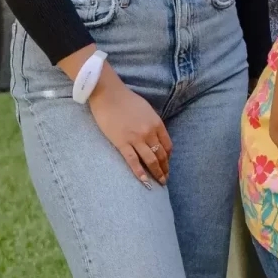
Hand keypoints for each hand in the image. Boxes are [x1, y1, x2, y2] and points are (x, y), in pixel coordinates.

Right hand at [87, 65, 171, 185]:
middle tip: (165, 178)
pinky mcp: (122, 143)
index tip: (167, 164)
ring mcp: (136, 138)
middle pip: (161, 155)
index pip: (167, 145)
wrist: (109, 95)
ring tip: (159, 182)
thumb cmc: (127, 100)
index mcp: (157, 124)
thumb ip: (153, 123)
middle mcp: (149, 133)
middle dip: (165, 168)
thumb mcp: (147, 110)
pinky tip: (144, 181)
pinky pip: (133, 161)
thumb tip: (155, 136)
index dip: (168, 157)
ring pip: (150, 160)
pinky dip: (140, 172)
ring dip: (156, 173)